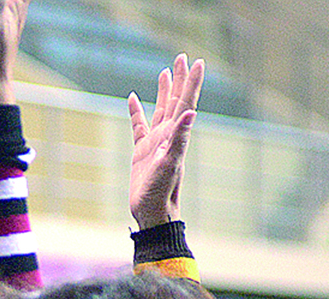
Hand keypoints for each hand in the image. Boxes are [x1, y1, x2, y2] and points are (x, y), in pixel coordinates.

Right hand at [126, 54, 201, 228]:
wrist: (151, 212)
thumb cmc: (162, 191)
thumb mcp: (170, 163)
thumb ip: (180, 138)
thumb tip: (191, 112)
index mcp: (176, 134)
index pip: (186, 102)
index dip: (192, 82)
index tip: (197, 62)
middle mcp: (168, 135)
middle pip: (175, 100)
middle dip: (179, 79)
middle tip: (182, 57)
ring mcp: (155, 142)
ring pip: (160, 109)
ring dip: (163, 91)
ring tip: (165, 72)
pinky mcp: (141, 151)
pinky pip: (138, 125)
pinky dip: (135, 111)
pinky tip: (131, 98)